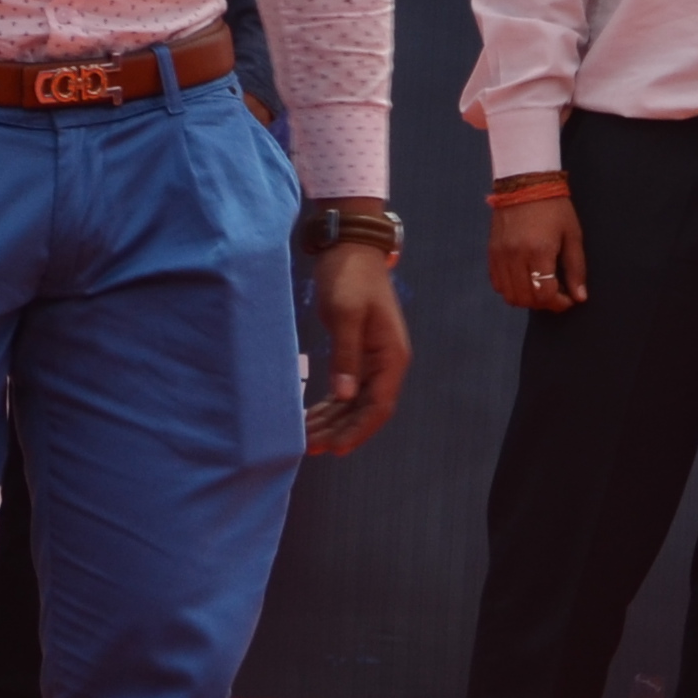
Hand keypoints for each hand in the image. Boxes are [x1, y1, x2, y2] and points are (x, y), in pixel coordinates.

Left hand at [303, 238, 409, 452]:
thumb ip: (346, 355)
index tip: (335, 449)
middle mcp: (386, 363)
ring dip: (332, 421)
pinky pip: (345, 389)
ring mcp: (372, 360)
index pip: (378, 405)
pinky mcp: (357, 354)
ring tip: (306, 439)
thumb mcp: (345, 314)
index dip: (358, 430)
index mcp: (391, 357)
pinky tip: (310, 417)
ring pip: (353, 402)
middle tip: (310, 448)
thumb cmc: (349, 277)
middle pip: (365, 409)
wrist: (350, 249)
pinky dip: (329, 405)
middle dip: (340, 431)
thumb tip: (344, 396)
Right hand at [488, 190, 584, 313]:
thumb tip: (579, 297)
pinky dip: (511, 288)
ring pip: (508, 295)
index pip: (544, 294)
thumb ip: (576, 268)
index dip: (559, 303)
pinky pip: (497, 283)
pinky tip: (524, 279)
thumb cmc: (555, 208)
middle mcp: (516, 256)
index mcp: (539, 251)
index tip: (569, 298)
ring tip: (539, 288)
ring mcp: (500, 255)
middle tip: (556, 295)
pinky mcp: (491, 252)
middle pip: (525, 298)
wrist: (525, 184)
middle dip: (543, 303)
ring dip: (526, 298)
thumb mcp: (573, 236)